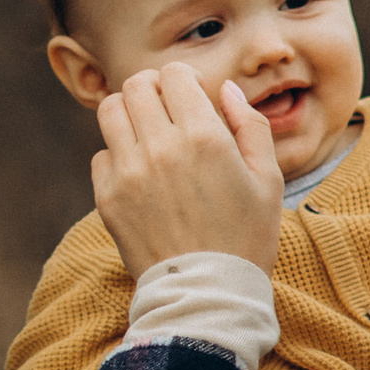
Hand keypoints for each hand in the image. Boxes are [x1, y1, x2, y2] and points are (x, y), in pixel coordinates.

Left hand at [92, 67, 284, 279]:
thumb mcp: (268, 178)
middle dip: (153, 89)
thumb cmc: (247, 237)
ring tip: (147, 133)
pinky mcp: (108, 199)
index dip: (183, 79)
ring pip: (110, 112)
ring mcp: (129, 173)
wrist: (209, 294)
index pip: (174, 75)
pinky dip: (118, 155)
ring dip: (129, 114)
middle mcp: (161, 148)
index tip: (190, 94)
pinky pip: (101, 155)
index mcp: (204, 137)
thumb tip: (226, 89)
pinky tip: (140, 173)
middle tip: (166, 109)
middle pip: (136, 85)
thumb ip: (250, 124)